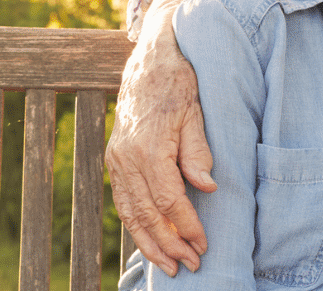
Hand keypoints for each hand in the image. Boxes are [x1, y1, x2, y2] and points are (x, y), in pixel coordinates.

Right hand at [106, 0, 211, 275]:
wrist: (152, 56)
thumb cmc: (180, 82)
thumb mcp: (196, 111)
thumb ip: (198, 151)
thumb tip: (207, 188)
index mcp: (148, 147)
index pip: (169, 200)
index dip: (187, 226)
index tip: (204, 246)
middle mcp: (126, 157)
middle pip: (145, 214)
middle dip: (168, 245)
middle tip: (189, 267)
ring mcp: (117, 158)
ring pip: (129, 212)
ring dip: (148, 242)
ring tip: (168, 266)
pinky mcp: (115, 158)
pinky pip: (123, 200)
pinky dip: (136, 225)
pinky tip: (150, 241)